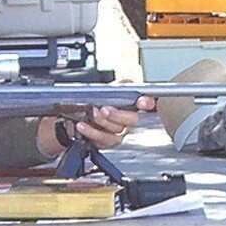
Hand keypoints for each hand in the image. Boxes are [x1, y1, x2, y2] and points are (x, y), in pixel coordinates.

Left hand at [36, 97, 154, 157]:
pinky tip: (82, 125)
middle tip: (104, 109)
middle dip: (117, 114)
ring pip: (116, 130)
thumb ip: (118, 86)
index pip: (147, 103)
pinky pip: (102, 140)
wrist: (77, 116)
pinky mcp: (107, 142)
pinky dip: (90, 131)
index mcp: (131, 105)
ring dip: (102, 122)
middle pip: (131, 120)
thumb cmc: (95, 103)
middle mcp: (127, 120)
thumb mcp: (106, 90)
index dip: (147, 103)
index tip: (142, 101)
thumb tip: (127, 82)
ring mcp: (118, 133)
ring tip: (91, 113)